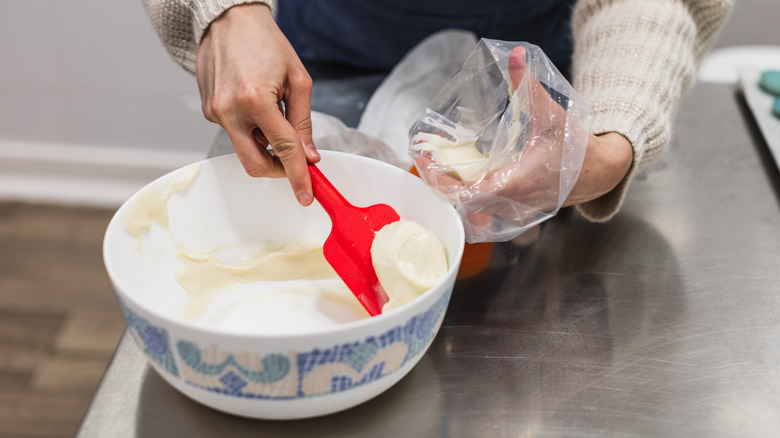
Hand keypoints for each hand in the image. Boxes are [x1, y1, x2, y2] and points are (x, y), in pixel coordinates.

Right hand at [196, 3, 319, 205]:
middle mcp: (229, 110)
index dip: (297, 176)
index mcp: (255, 99)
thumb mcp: (297, 80)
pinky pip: (234, 133)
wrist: (229, 20)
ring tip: (275, 116)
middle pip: (254, 164)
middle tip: (294, 164)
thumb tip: (308, 155)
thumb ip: (303, 121)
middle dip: (278, 170)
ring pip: (244, 149)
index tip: (306, 195)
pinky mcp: (208, 111)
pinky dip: (251, 130)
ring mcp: (214, 112)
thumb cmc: (266, 42)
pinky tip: (256, 106)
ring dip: (264, 145)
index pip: (283, 150)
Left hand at [418, 46, 631, 217]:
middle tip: (426, 162)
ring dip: (452, 194)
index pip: (466, 194)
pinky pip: (483, 213)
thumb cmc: (576, 147)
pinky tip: (459, 182)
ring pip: (471, 213)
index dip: (442, 181)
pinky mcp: (517, 212)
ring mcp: (514, 212)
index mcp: (515, 184)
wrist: (601, 173)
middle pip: (461, 206)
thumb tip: (515, 55)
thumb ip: (528, 85)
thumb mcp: (550, 114)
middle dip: (440, 185)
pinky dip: (467, 201)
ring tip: (437, 171)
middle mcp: (511, 203)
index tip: (426, 162)